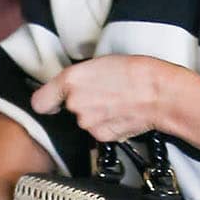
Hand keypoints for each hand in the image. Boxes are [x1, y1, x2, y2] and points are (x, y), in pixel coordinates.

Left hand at [33, 55, 170, 143]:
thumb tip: (72, 87)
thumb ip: (78, 78)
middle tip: (102, 92)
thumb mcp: (99, 63)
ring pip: (85, 121)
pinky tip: (121, 114)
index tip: (52, 102)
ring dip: (96, 115)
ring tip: (116, 102)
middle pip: (68, 110)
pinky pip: (98, 132)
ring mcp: (87, 123)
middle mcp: (74, 104)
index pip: (40, 101)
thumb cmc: (135, 72)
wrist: (159, 94)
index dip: (47, 101)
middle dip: (82, 103)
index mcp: (70, 80)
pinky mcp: (101, 137)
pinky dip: (108, 125)